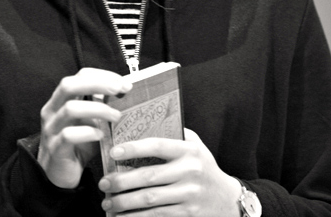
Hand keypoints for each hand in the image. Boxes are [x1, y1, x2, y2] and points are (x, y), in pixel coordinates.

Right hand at [38, 67, 131, 188]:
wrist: (60, 174)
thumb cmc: (79, 144)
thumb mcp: (92, 121)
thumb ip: (102, 105)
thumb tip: (124, 90)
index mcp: (61, 99)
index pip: (79, 76)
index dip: (102, 75)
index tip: (123, 84)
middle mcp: (52, 110)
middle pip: (69, 85)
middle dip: (97, 84)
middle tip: (119, 90)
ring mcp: (51, 129)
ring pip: (70, 109)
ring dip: (98, 109)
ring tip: (116, 116)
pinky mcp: (55, 149)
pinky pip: (69, 135)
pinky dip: (88, 132)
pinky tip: (101, 135)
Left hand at [98, 128, 240, 215]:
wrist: (226, 199)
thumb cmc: (203, 168)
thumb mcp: (196, 147)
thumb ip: (176, 135)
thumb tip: (144, 123)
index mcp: (189, 151)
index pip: (158, 146)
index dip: (134, 148)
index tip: (113, 151)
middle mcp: (189, 171)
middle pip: (148, 176)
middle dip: (121, 181)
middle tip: (103, 183)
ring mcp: (188, 194)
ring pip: (149, 199)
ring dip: (124, 202)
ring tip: (107, 203)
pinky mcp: (186, 213)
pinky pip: (155, 216)